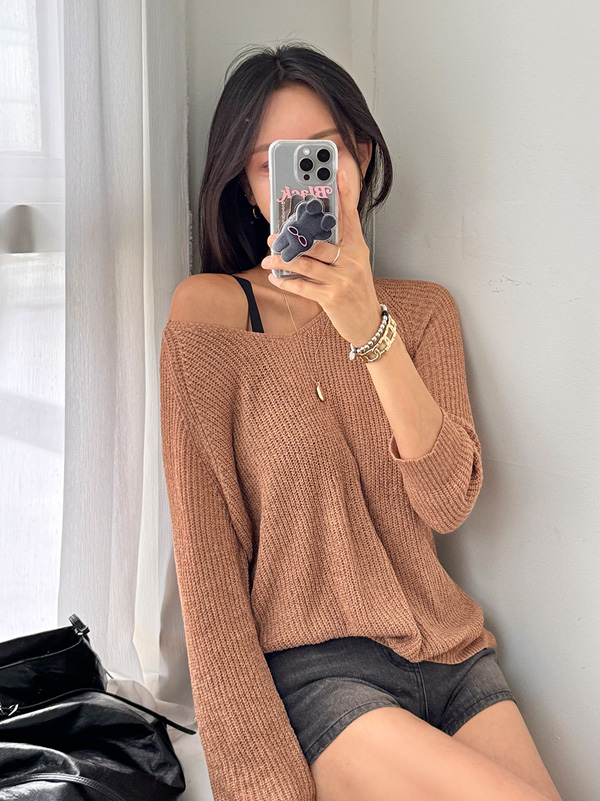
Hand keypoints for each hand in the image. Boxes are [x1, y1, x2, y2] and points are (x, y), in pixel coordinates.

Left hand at [261, 169, 381, 345]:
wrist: (367, 322)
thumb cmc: (357, 290)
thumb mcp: (355, 263)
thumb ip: (339, 246)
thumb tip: (309, 233)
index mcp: (357, 247)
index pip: (350, 215)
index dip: (344, 193)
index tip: (337, 171)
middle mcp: (352, 260)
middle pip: (317, 242)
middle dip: (291, 239)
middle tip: (273, 236)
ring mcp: (342, 279)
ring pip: (305, 264)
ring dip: (282, 261)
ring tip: (268, 258)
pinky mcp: (332, 297)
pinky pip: (303, 286)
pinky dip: (286, 282)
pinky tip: (276, 279)